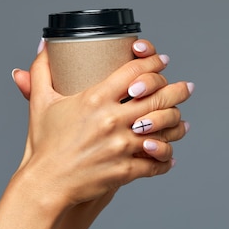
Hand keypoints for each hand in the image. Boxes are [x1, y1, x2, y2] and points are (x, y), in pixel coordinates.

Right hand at [16, 40, 192, 207]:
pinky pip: (156, 161)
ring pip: (164, 128)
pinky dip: (165, 159)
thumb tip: (44, 44)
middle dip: (178, 90)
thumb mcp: (41, 103)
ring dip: (177, 124)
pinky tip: (169, 156)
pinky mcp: (126, 169)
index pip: (135, 71)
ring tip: (182, 123)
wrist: (45, 184)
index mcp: (95, 98)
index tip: (163, 61)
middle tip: (187, 88)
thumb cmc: (44, 143)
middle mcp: (112, 119)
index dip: (154, 62)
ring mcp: (121, 145)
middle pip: (158, 97)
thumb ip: (42, 71)